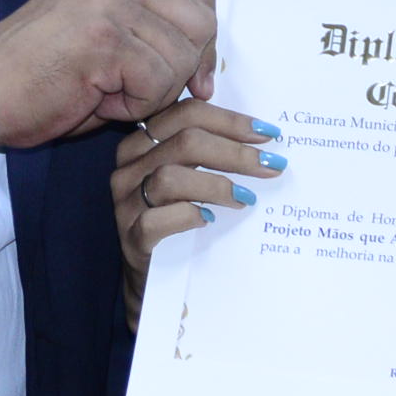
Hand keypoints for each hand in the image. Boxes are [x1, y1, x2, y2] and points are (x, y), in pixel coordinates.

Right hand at [0, 0, 215, 147]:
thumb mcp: (105, 33)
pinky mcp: (104, 38)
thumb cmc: (40, 74)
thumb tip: (207, 62)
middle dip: (187, 68)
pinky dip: (137, 106)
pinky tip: (100, 101)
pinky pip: (157, 82)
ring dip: (155, 92)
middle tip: (147, 91)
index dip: (204, 43)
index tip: (194, 78)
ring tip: (110, 93)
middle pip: (201, 22)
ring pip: (182, 57)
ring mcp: (110, 2)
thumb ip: (153, 29)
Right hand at [110, 101, 285, 326]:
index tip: (268, 133)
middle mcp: (129, 168)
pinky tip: (210, 220)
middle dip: (235, 151)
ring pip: (170, 177)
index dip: (230, 121)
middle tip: (270, 164)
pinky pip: (156, 220)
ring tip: (246, 197)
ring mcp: (125, 204)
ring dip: (217, 184)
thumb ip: (213, 153)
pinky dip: (188, 215)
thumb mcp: (193, 180)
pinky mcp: (130, 239)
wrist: (157, 282)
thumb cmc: (181, 221)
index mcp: (143, 143)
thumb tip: (263, 139)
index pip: (187, 114)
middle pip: (185, 141)